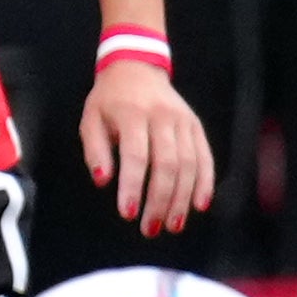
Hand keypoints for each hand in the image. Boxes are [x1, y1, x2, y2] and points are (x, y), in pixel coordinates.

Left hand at [84, 62, 213, 233]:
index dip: (133, 186)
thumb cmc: (109, 101)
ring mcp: (183, 122)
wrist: (136, 69)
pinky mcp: (196, 126)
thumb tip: (102, 181)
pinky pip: (205, 157)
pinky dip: (205, 182)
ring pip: (189, 164)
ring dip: (182, 198)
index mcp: (132, 115)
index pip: (136, 156)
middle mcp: (163, 118)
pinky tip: (200, 205)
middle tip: (151, 228)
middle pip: (167, 164)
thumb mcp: (90, 120)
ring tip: (173, 224)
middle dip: (160, 200)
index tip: (128, 213)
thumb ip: (95, 150)